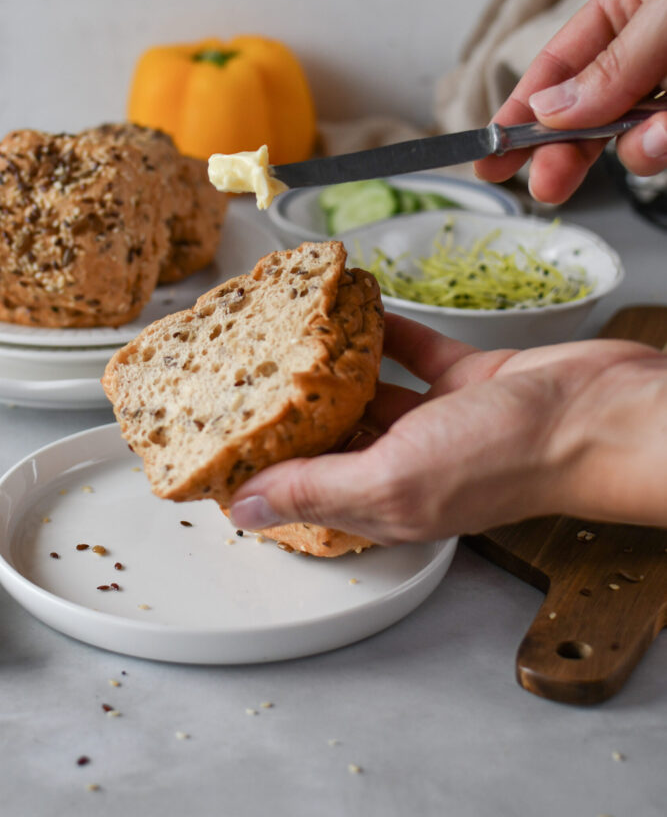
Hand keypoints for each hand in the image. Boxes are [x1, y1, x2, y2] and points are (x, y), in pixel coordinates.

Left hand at [228, 314, 666, 542]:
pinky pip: (413, 354)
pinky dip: (386, 334)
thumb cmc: (511, 455)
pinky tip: (358, 311)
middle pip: (333, 440)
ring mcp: (440, 423)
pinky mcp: (467, 380)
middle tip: (245, 374)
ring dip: (334, 366)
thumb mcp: (395, 478)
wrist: (600, 412)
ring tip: (290, 337)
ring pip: (370, 393)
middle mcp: (409, 466)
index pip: (306, 491)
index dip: (262, 470)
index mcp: (387, 503)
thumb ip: (316, 488)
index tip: (219, 438)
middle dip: (291, 411)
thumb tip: (243, 508)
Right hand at [475, 0, 666, 203]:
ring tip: (658, 144)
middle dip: (565, 149)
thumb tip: (546, 110)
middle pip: (587, 108)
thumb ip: (612, 64)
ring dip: (637, 147)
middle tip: (546, 187)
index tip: (490, 153)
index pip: (559, 62)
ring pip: (635, 134)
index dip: (521, 111)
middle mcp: (652, 40)